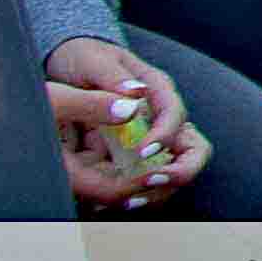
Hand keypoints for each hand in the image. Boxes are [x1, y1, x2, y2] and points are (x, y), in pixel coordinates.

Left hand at [43, 40, 204, 209]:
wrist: (69, 64)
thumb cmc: (84, 58)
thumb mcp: (93, 61)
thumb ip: (113, 77)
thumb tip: (136, 94)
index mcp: (157, 89)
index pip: (175, 115)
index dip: (165, 135)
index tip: (143, 151)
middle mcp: (161, 115)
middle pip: (191, 148)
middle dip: (180, 171)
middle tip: (151, 183)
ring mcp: (150, 135)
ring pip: (172, 168)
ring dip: (157, 189)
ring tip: (129, 201)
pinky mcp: (133, 152)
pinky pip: (145, 176)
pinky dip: (136, 192)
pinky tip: (114, 202)